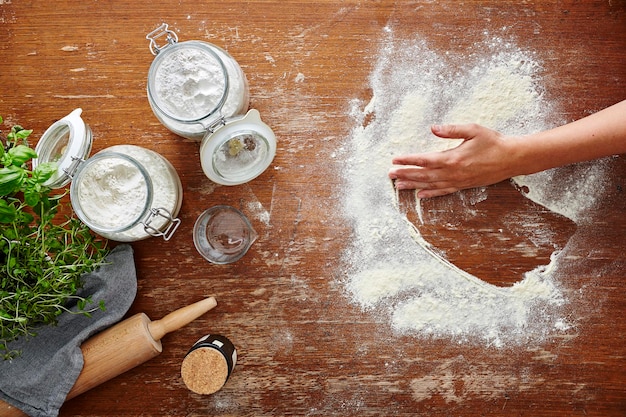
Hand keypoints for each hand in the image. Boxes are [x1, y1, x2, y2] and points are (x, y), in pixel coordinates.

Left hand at [388, 124, 517, 197]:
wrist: (512, 158)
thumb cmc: (493, 142)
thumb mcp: (473, 130)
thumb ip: (452, 129)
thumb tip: (434, 128)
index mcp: (452, 158)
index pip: (424, 160)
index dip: (408, 160)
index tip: (394, 160)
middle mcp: (452, 172)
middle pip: (423, 174)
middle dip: (405, 174)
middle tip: (389, 175)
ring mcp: (457, 181)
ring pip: (430, 185)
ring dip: (413, 185)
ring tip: (398, 186)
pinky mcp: (463, 186)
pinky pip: (443, 191)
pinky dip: (430, 194)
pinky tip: (420, 195)